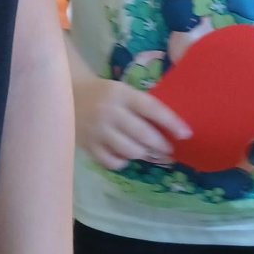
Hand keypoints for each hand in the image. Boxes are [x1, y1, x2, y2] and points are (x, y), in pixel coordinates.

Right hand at [71, 75, 189, 169]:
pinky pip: (112, 162)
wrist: (66, 95)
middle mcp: (109, 112)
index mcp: (121, 94)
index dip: (171, 122)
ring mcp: (97, 130)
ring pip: (129, 150)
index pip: (151, 108)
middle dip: (161, 145)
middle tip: (168, 149)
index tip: (186, 134)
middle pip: (143, 134)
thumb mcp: (122, 91)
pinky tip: (124, 156)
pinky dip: (122, 162)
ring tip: (148, 152)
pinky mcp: (87, 145)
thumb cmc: (103, 94)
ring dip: (144, 154)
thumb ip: (141, 106)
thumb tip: (170, 128)